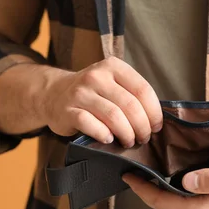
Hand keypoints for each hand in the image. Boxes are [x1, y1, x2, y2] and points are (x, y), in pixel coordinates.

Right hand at [0, 57, 162, 146]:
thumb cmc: (92, 94)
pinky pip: (90, 125)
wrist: (53, 94)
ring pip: (113, 116)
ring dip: (126, 134)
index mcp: (113, 66)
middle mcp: (96, 76)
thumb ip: (132, 95)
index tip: (156, 127)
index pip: (142, 89)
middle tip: (143, 139)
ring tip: (128, 142)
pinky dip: (103, 135)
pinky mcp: (67, 110)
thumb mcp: (112, 84)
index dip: (154, 112)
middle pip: (130, 106)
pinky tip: (108, 140)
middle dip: (141, 127)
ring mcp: (80, 93)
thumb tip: (155, 121)